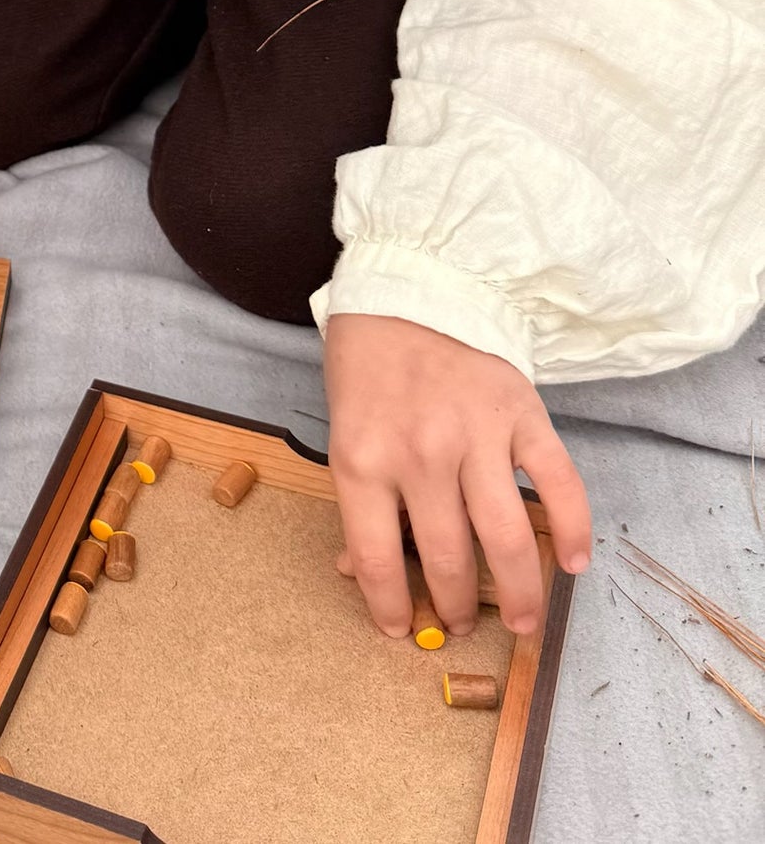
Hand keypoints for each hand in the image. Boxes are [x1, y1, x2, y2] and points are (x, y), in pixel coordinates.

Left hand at [325, 314, 591, 640]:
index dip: (387, 605)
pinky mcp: (523, 417)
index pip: (376, 556)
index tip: (398, 628)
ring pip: (507, 538)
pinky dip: (573, 529)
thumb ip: (358, 494)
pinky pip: (558, 485)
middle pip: (447, 558)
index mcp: (362, 457)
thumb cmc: (368, 363)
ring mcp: (476, 436)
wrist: (412, 287)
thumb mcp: (343, 426)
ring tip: (520, 621)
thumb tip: (356, 570)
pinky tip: (572, 563)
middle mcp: (421, 454)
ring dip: (518, 591)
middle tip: (461, 624)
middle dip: (455, 605)